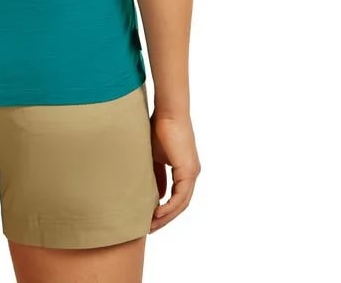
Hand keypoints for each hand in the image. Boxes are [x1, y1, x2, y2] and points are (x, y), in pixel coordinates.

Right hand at [149, 112, 200, 232]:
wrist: (168, 112)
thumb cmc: (159, 127)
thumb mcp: (154, 156)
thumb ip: (155, 174)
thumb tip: (155, 193)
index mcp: (184, 170)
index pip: (176, 196)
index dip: (163, 209)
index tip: (149, 218)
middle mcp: (191, 173)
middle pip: (180, 204)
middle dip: (164, 218)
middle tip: (149, 228)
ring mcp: (191, 173)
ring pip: (182, 203)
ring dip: (166, 216)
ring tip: (151, 225)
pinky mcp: (189, 170)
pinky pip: (181, 196)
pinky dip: (169, 206)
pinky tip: (157, 213)